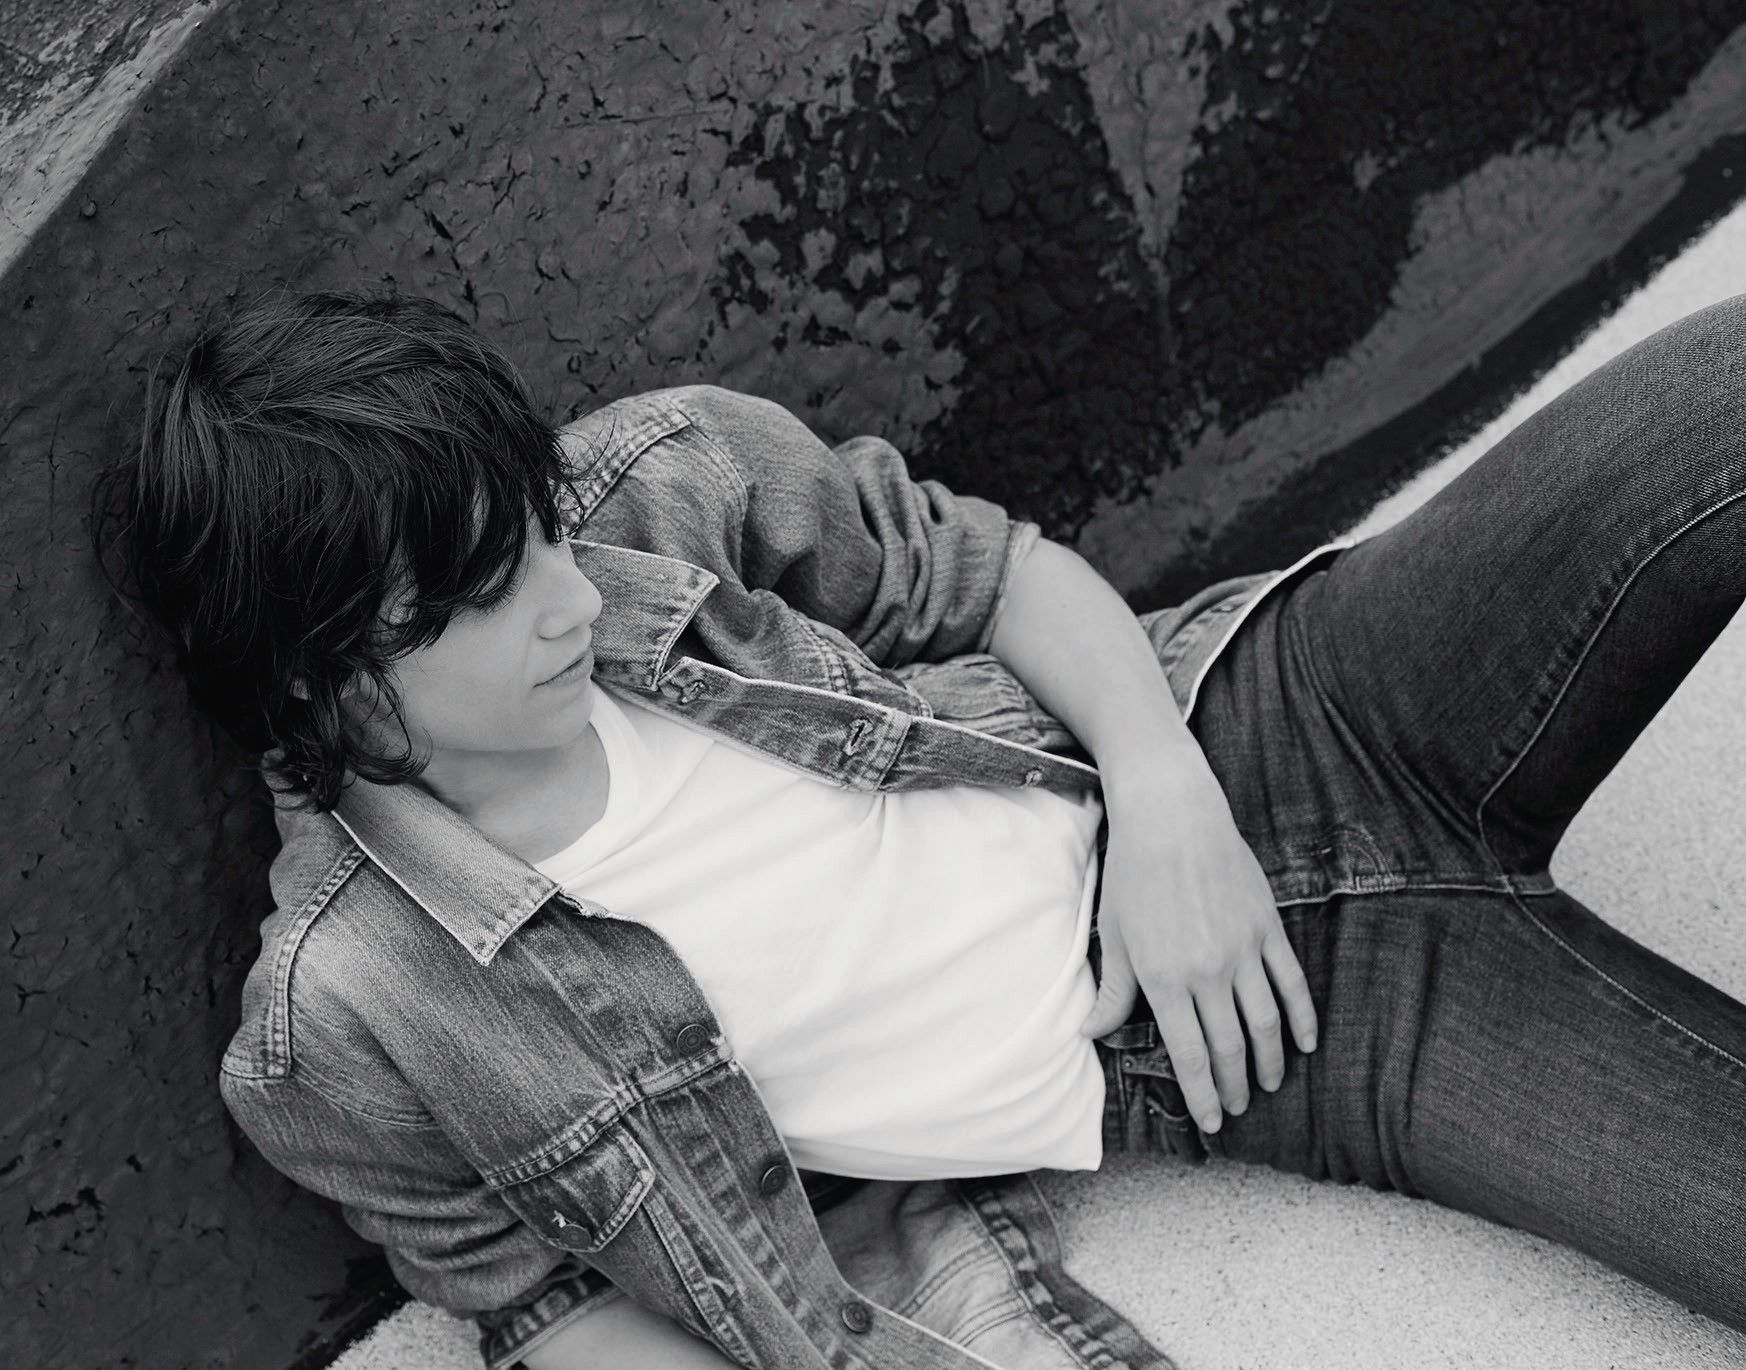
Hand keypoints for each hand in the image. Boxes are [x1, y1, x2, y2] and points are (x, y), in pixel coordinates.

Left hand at [1082, 758, 1316, 1133]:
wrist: (1171, 814)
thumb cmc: (1133, 873)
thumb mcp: (1113, 934)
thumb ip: (1113, 992)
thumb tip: (1090, 1034)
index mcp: (1164, 978)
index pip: (1189, 1055)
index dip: (1202, 1094)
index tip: (1211, 1121)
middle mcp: (1207, 971)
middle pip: (1229, 1046)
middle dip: (1234, 1085)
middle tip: (1237, 1108)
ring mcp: (1243, 949)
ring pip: (1265, 1022)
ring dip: (1270, 1061)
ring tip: (1269, 1085)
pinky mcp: (1267, 927)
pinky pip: (1292, 982)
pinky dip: (1301, 1017)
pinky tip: (1304, 1042)